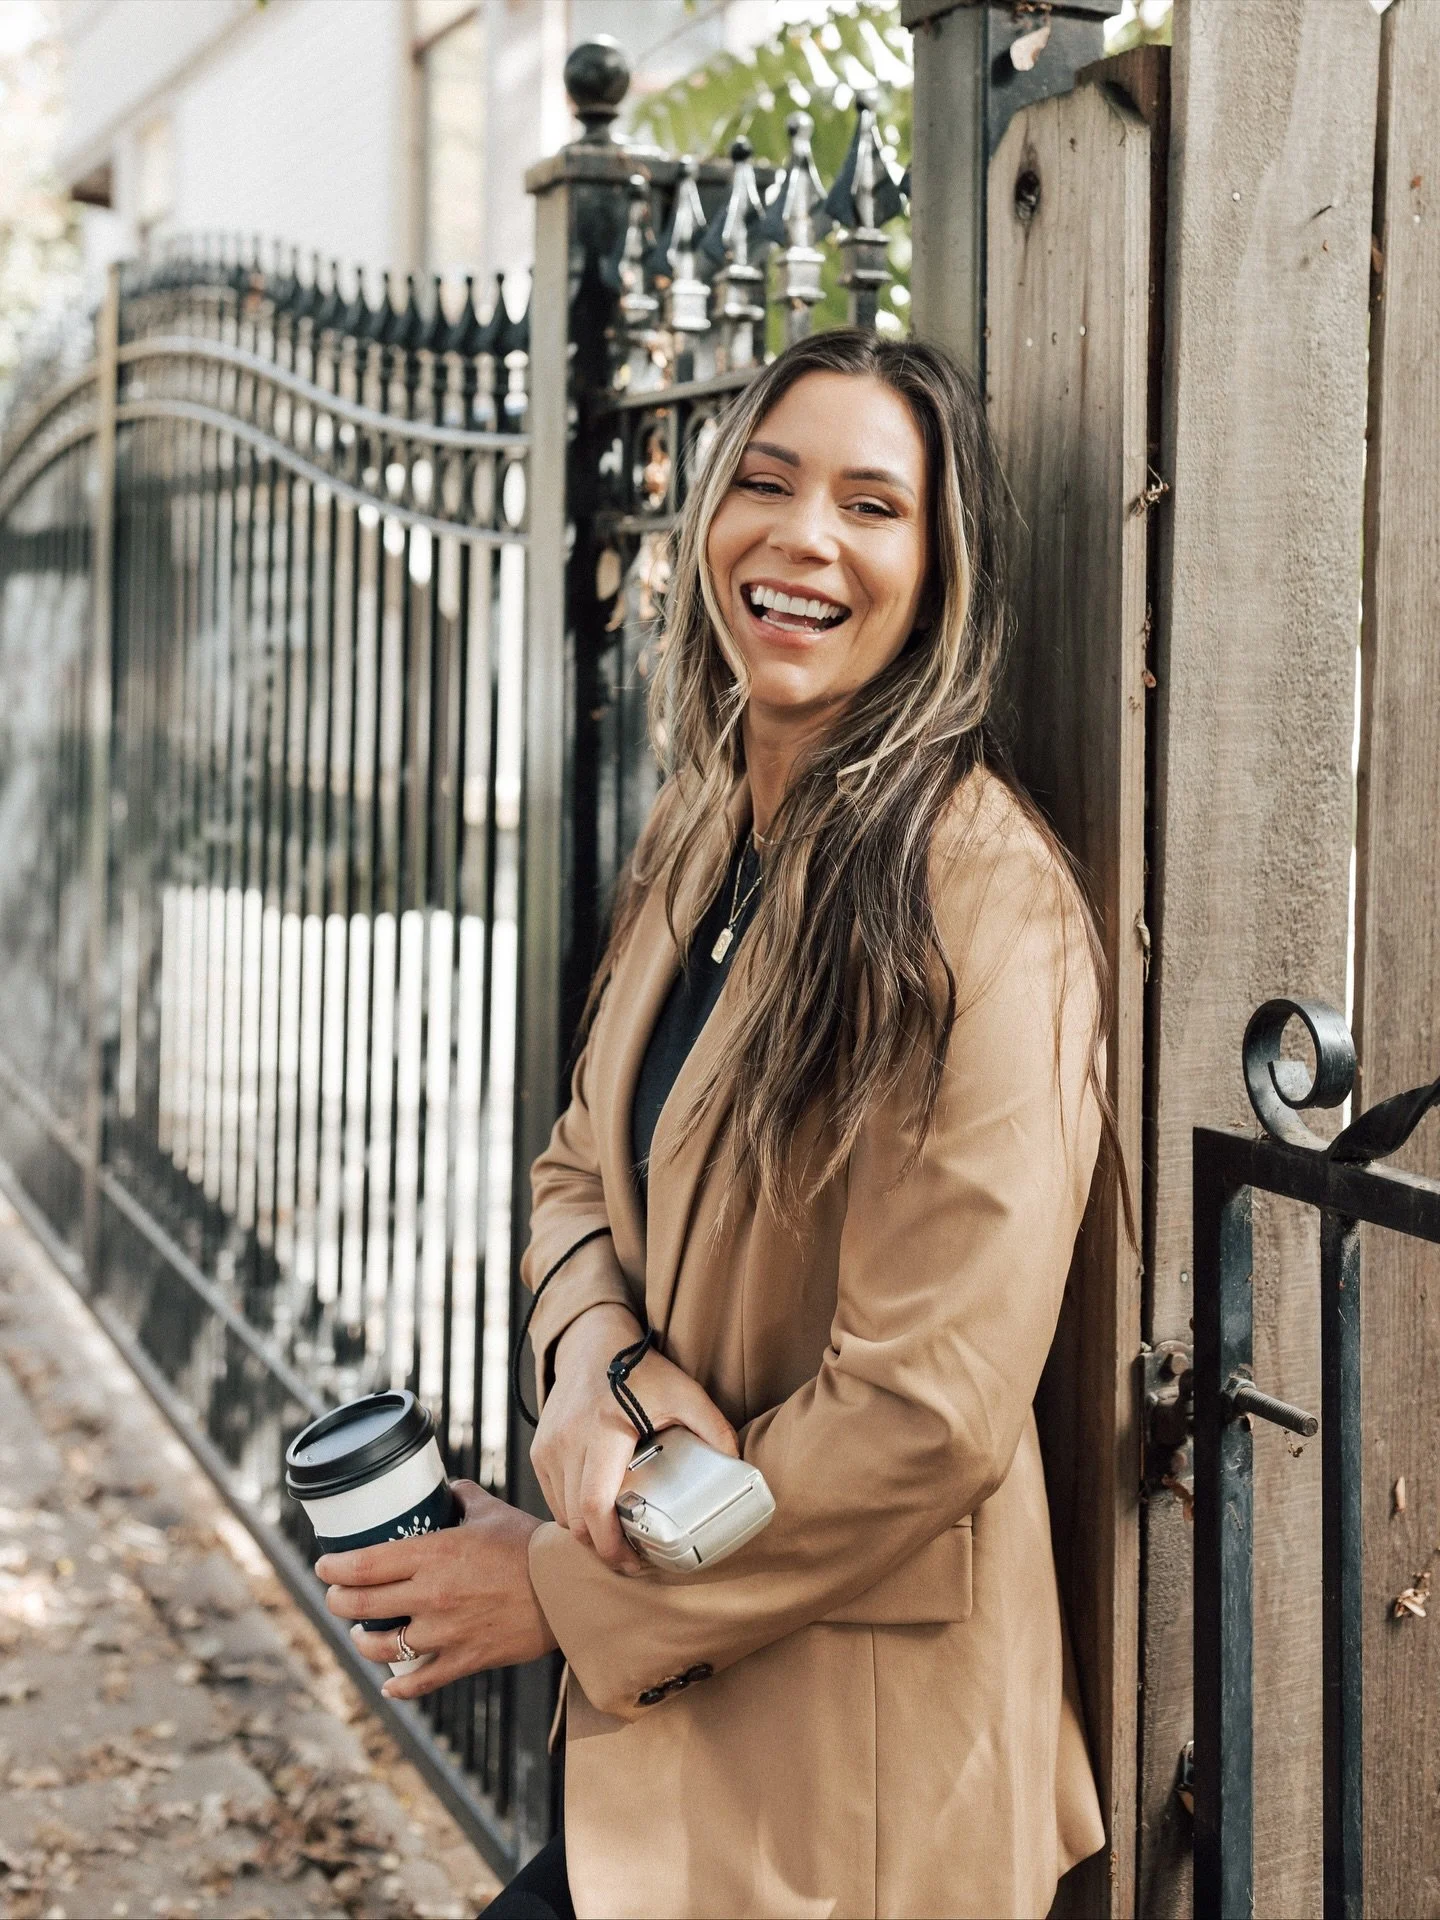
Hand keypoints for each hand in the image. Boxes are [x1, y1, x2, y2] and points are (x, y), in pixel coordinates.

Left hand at [316, 1481, 557, 1700]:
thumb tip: (445, 1490)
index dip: (334, 1568)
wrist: (567, 1588)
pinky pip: (420, 1681)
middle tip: (335, 1598)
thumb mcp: (491, 1511)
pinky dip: (399, 1687)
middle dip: (339, 1603)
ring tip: (361, 1635)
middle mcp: (431, 1595)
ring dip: (363, 1643)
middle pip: (362, 1606)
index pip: (364, 1564)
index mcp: (434, 1554)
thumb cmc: (531, 1545)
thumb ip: (461, 1496)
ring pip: (382, 1648)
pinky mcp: (464, 1659)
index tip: (324, 1567)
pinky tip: (390, 1686)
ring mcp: (445, 1632)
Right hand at [532, 1302, 739, 1572]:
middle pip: (577, 1520)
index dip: (611, 1545)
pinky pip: (553, 1497)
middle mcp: (568, 1442)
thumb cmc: (640, 1370)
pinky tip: (599, 1512)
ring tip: (619, 1537)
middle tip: (634, 1558)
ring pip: (562, 1514)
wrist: (593, 1343)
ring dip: (588, 1532)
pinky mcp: (540, 1450)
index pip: (594, 1506)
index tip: (634, 1563)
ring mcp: (548, 1448)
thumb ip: (712, 1427)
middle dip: (604, 1548)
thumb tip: (738, 1466)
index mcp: (604, 1431)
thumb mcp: (684, 1392)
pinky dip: (573, 1512)